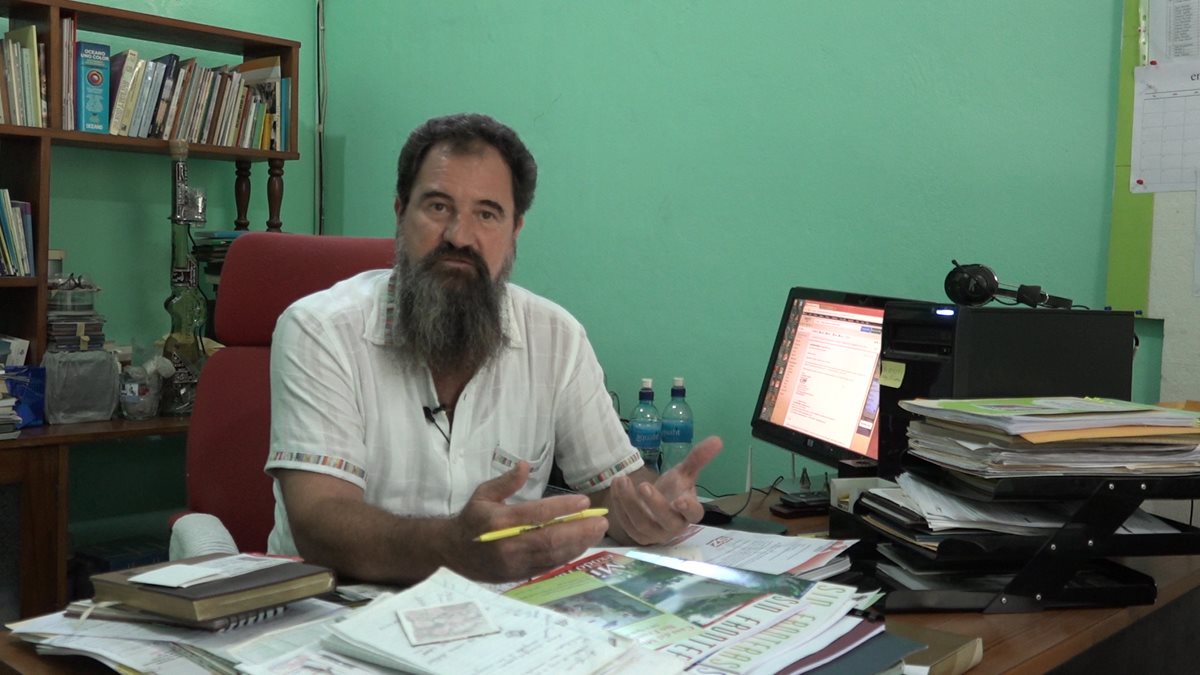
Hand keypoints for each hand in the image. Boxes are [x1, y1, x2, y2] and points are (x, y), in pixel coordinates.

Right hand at [449, 461, 607, 581]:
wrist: (452, 552)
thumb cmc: (472, 519)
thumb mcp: (483, 494)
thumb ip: (506, 481)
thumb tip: (525, 465)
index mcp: (497, 521)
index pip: (535, 515)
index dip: (562, 508)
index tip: (583, 501)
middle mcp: (506, 545)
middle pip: (549, 539)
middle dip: (579, 530)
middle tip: (601, 521)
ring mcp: (514, 563)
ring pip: (552, 556)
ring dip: (578, 545)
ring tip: (597, 532)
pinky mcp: (518, 575)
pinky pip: (548, 566)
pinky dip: (567, 556)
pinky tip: (581, 545)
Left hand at [607, 436, 722, 544]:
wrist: (654, 506)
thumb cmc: (673, 491)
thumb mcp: (684, 473)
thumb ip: (698, 458)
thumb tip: (717, 439)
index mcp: (690, 512)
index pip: (693, 513)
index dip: (688, 508)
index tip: (680, 499)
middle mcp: (674, 527)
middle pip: (666, 520)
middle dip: (654, 504)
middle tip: (644, 485)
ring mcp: (655, 534)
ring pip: (641, 523)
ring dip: (629, 502)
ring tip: (622, 480)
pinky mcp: (638, 537)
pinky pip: (627, 524)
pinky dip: (619, 506)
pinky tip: (616, 488)